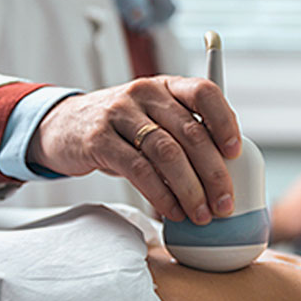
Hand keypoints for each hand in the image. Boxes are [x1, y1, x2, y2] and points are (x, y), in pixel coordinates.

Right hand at [27, 75, 241, 222]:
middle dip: (214, 173)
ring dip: (190, 189)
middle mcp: (146, 93)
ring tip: (201, 215)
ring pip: (167, 153)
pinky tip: (173, 211)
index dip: (225, 122)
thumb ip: (186, 133)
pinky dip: (160, 194)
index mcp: (167, 85)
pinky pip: (138, 170)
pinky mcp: (99, 139)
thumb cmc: (122, 127)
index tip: (237, 153)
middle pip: (190, 132)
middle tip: (225, 203)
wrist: (63, 126)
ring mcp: (120, 114)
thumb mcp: (153, 117)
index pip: (205, 93)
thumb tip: (226, 173)